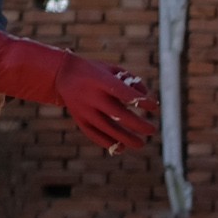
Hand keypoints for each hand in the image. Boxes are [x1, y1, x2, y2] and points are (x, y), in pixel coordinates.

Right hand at [0, 29, 154, 152]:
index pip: (125, 94)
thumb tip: (146, 96)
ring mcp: (84, 110)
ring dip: (126, 139)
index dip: (142, 102)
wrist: (62, 74)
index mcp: (101, 81)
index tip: (155, 106)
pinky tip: (121, 148)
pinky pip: (94, 135)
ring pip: (107, 129)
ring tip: (141, 144)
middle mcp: (92, 97)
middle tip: (152, 130)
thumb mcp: (112, 69)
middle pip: (119, 115)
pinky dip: (108, 144)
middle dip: (138, 125)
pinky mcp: (79, 119)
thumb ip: (131, 80)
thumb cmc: (94, 71)